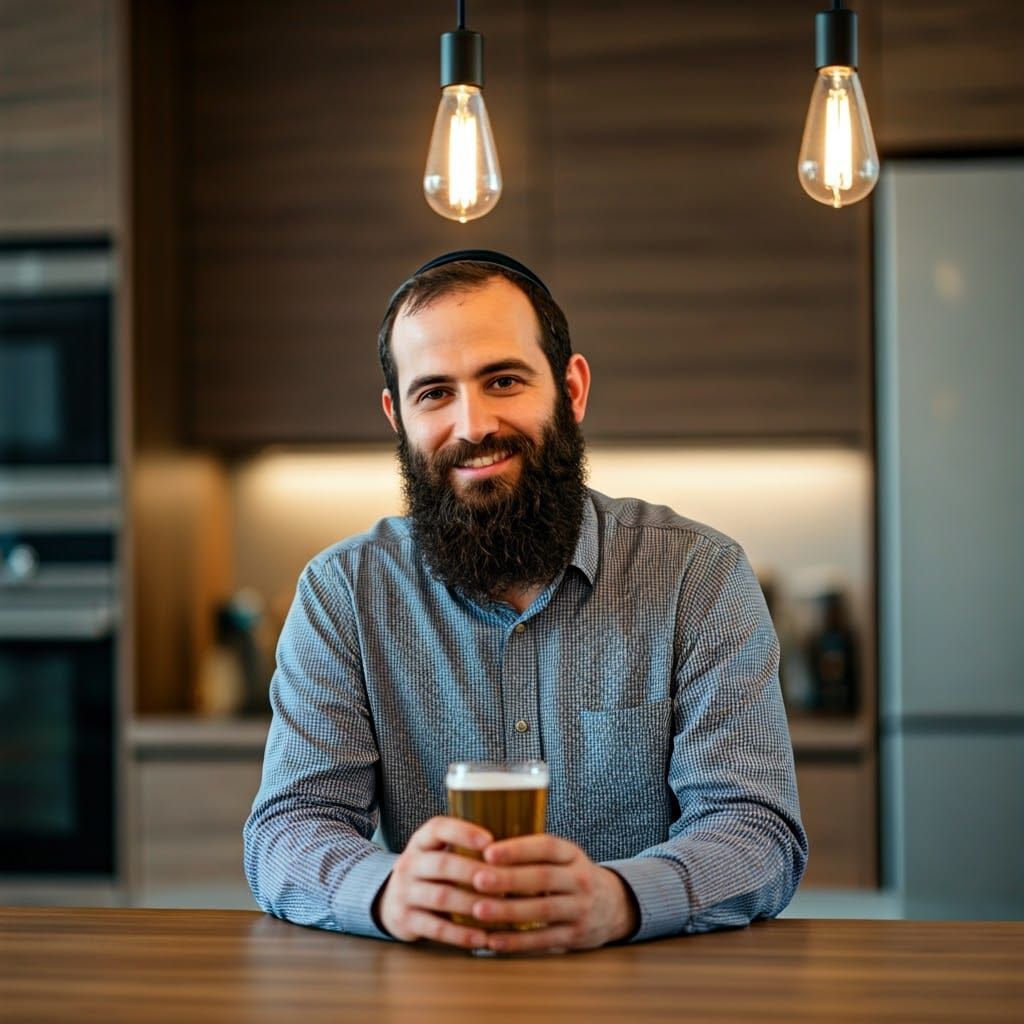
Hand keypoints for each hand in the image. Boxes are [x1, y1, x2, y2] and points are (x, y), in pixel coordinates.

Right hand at [375, 816, 492, 948]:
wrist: (390, 902)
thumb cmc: (430, 874)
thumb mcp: (437, 852)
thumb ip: (464, 848)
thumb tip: (514, 850)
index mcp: (421, 841)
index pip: (438, 828)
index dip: (463, 832)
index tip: (490, 841)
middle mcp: (409, 863)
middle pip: (442, 864)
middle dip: (474, 872)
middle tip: (503, 880)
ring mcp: (404, 892)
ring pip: (441, 897)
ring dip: (472, 904)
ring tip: (499, 910)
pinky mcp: (404, 920)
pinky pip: (435, 928)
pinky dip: (461, 934)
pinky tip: (482, 938)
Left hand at [468, 834, 639, 952]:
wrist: (614, 906)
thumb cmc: (571, 876)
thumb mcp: (563, 857)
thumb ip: (532, 853)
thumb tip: (481, 847)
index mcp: (572, 854)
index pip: (546, 846)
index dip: (518, 849)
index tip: (488, 851)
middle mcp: (580, 879)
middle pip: (543, 878)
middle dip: (508, 879)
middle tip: (477, 880)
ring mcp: (580, 909)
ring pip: (543, 910)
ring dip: (508, 911)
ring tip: (479, 910)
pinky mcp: (576, 936)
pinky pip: (544, 940)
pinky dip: (517, 941)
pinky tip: (494, 940)